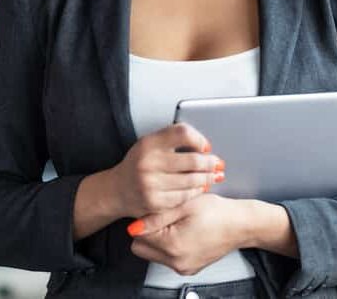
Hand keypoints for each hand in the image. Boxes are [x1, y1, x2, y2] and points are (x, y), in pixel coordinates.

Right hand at [109, 123, 225, 218]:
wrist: (117, 190)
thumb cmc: (138, 164)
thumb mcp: (150, 143)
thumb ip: (172, 139)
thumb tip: (202, 144)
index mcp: (149, 143)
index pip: (182, 133)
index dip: (199, 139)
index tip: (206, 146)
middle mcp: (148, 163)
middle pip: (193, 160)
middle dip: (210, 162)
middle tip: (218, 163)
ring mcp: (151, 185)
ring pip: (192, 180)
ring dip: (208, 178)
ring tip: (215, 175)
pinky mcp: (155, 203)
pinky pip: (185, 196)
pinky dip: (196, 191)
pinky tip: (201, 187)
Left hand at [128, 193, 248, 275]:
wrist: (241, 224)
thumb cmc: (217, 212)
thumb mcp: (185, 205)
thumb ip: (157, 216)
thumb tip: (134, 227)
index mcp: (173, 246)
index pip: (138, 236)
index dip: (145, 219)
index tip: (156, 210)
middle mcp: (177, 262)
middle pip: (142, 249)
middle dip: (147, 232)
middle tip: (164, 216)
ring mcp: (183, 268)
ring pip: (154, 254)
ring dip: (158, 238)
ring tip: (176, 221)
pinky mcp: (189, 268)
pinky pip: (168, 258)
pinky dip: (170, 245)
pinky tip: (184, 230)